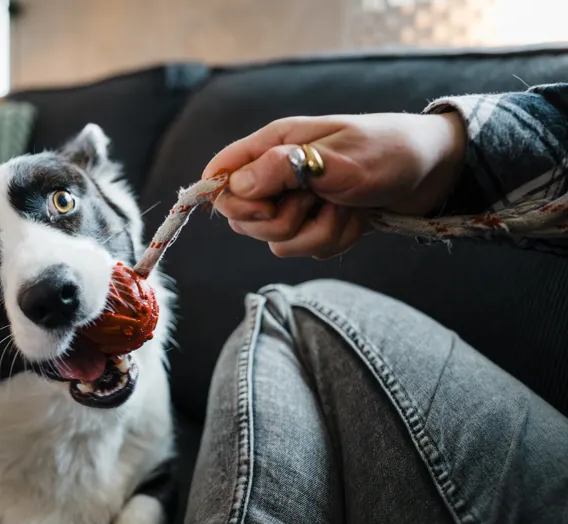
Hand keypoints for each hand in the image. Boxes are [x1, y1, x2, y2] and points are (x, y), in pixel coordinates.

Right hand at [205, 112, 466, 258]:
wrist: (434, 171)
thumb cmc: (389, 152)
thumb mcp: (338, 159)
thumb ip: (284, 168)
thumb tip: (236, 184)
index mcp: (274, 145)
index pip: (219, 176)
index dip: (231, 201)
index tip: (266, 207)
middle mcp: (277, 173)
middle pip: (242, 218)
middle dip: (280, 224)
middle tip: (316, 204)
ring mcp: (296, 200)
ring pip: (276, 241)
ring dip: (316, 233)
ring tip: (345, 208)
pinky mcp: (315, 222)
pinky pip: (305, 249)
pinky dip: (332, 239)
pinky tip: (355, 219)